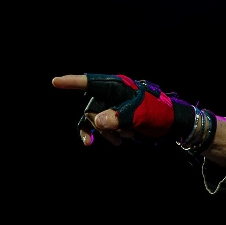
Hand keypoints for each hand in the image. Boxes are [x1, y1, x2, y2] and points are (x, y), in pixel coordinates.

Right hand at [52, 73, 197, 146]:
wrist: (170, 123)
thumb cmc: (157, 112)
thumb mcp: (140, 114)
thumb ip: (118, 117)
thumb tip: (97, 122)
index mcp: (117, 85)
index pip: (91, 82)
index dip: (72, 82)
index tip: (55, 82)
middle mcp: (111, 93)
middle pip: (91, 108)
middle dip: (101, 124)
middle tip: (122, 135)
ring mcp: (111, 105)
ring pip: (95, 120)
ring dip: (106, 132)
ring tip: (124, 139)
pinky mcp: (114, 116)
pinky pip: (98, 125)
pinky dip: (103, 134)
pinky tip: (105, 142)